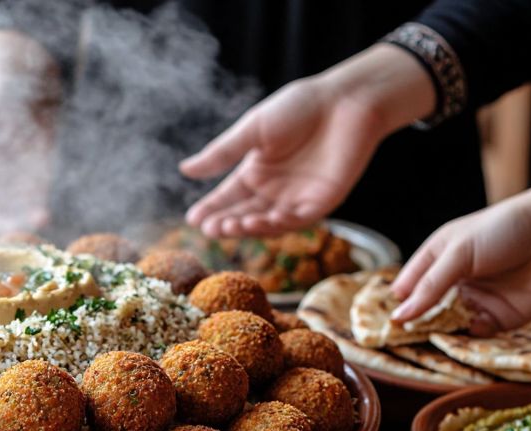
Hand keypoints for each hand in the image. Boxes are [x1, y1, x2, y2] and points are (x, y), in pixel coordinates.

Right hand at [181, 45, 434, 238]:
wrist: (345, 101)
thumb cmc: (299, 107)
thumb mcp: (253, 129)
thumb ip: (222, 153)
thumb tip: (185, 169)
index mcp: (256, 171)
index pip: (228, 197)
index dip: (211, 209)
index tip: (192, 219)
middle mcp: (275, 190)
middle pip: (245, 214)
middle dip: (226, 223)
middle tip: (209, 229)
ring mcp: (297, 199)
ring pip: (268, 223)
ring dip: (248, 228)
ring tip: (230, 225)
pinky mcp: (322, 203)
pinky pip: (296, 221)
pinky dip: (276, 224)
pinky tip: (258, 220)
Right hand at [389, 197, 530, 332]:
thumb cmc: (502, 229)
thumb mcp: (459, 252)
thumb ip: (430, 286)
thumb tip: (399, 316)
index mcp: (436, 262)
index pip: (407, 290)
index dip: (396, 307)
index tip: (384, 327)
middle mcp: (453, 285)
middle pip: (427, 313)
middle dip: (417, 327)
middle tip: (403, 342)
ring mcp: (476, 302)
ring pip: (451, 327)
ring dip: (444, 334)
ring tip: (437, 337)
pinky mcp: (501, 318)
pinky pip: (480, 334)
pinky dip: (473, 336)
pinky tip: (473, 327)